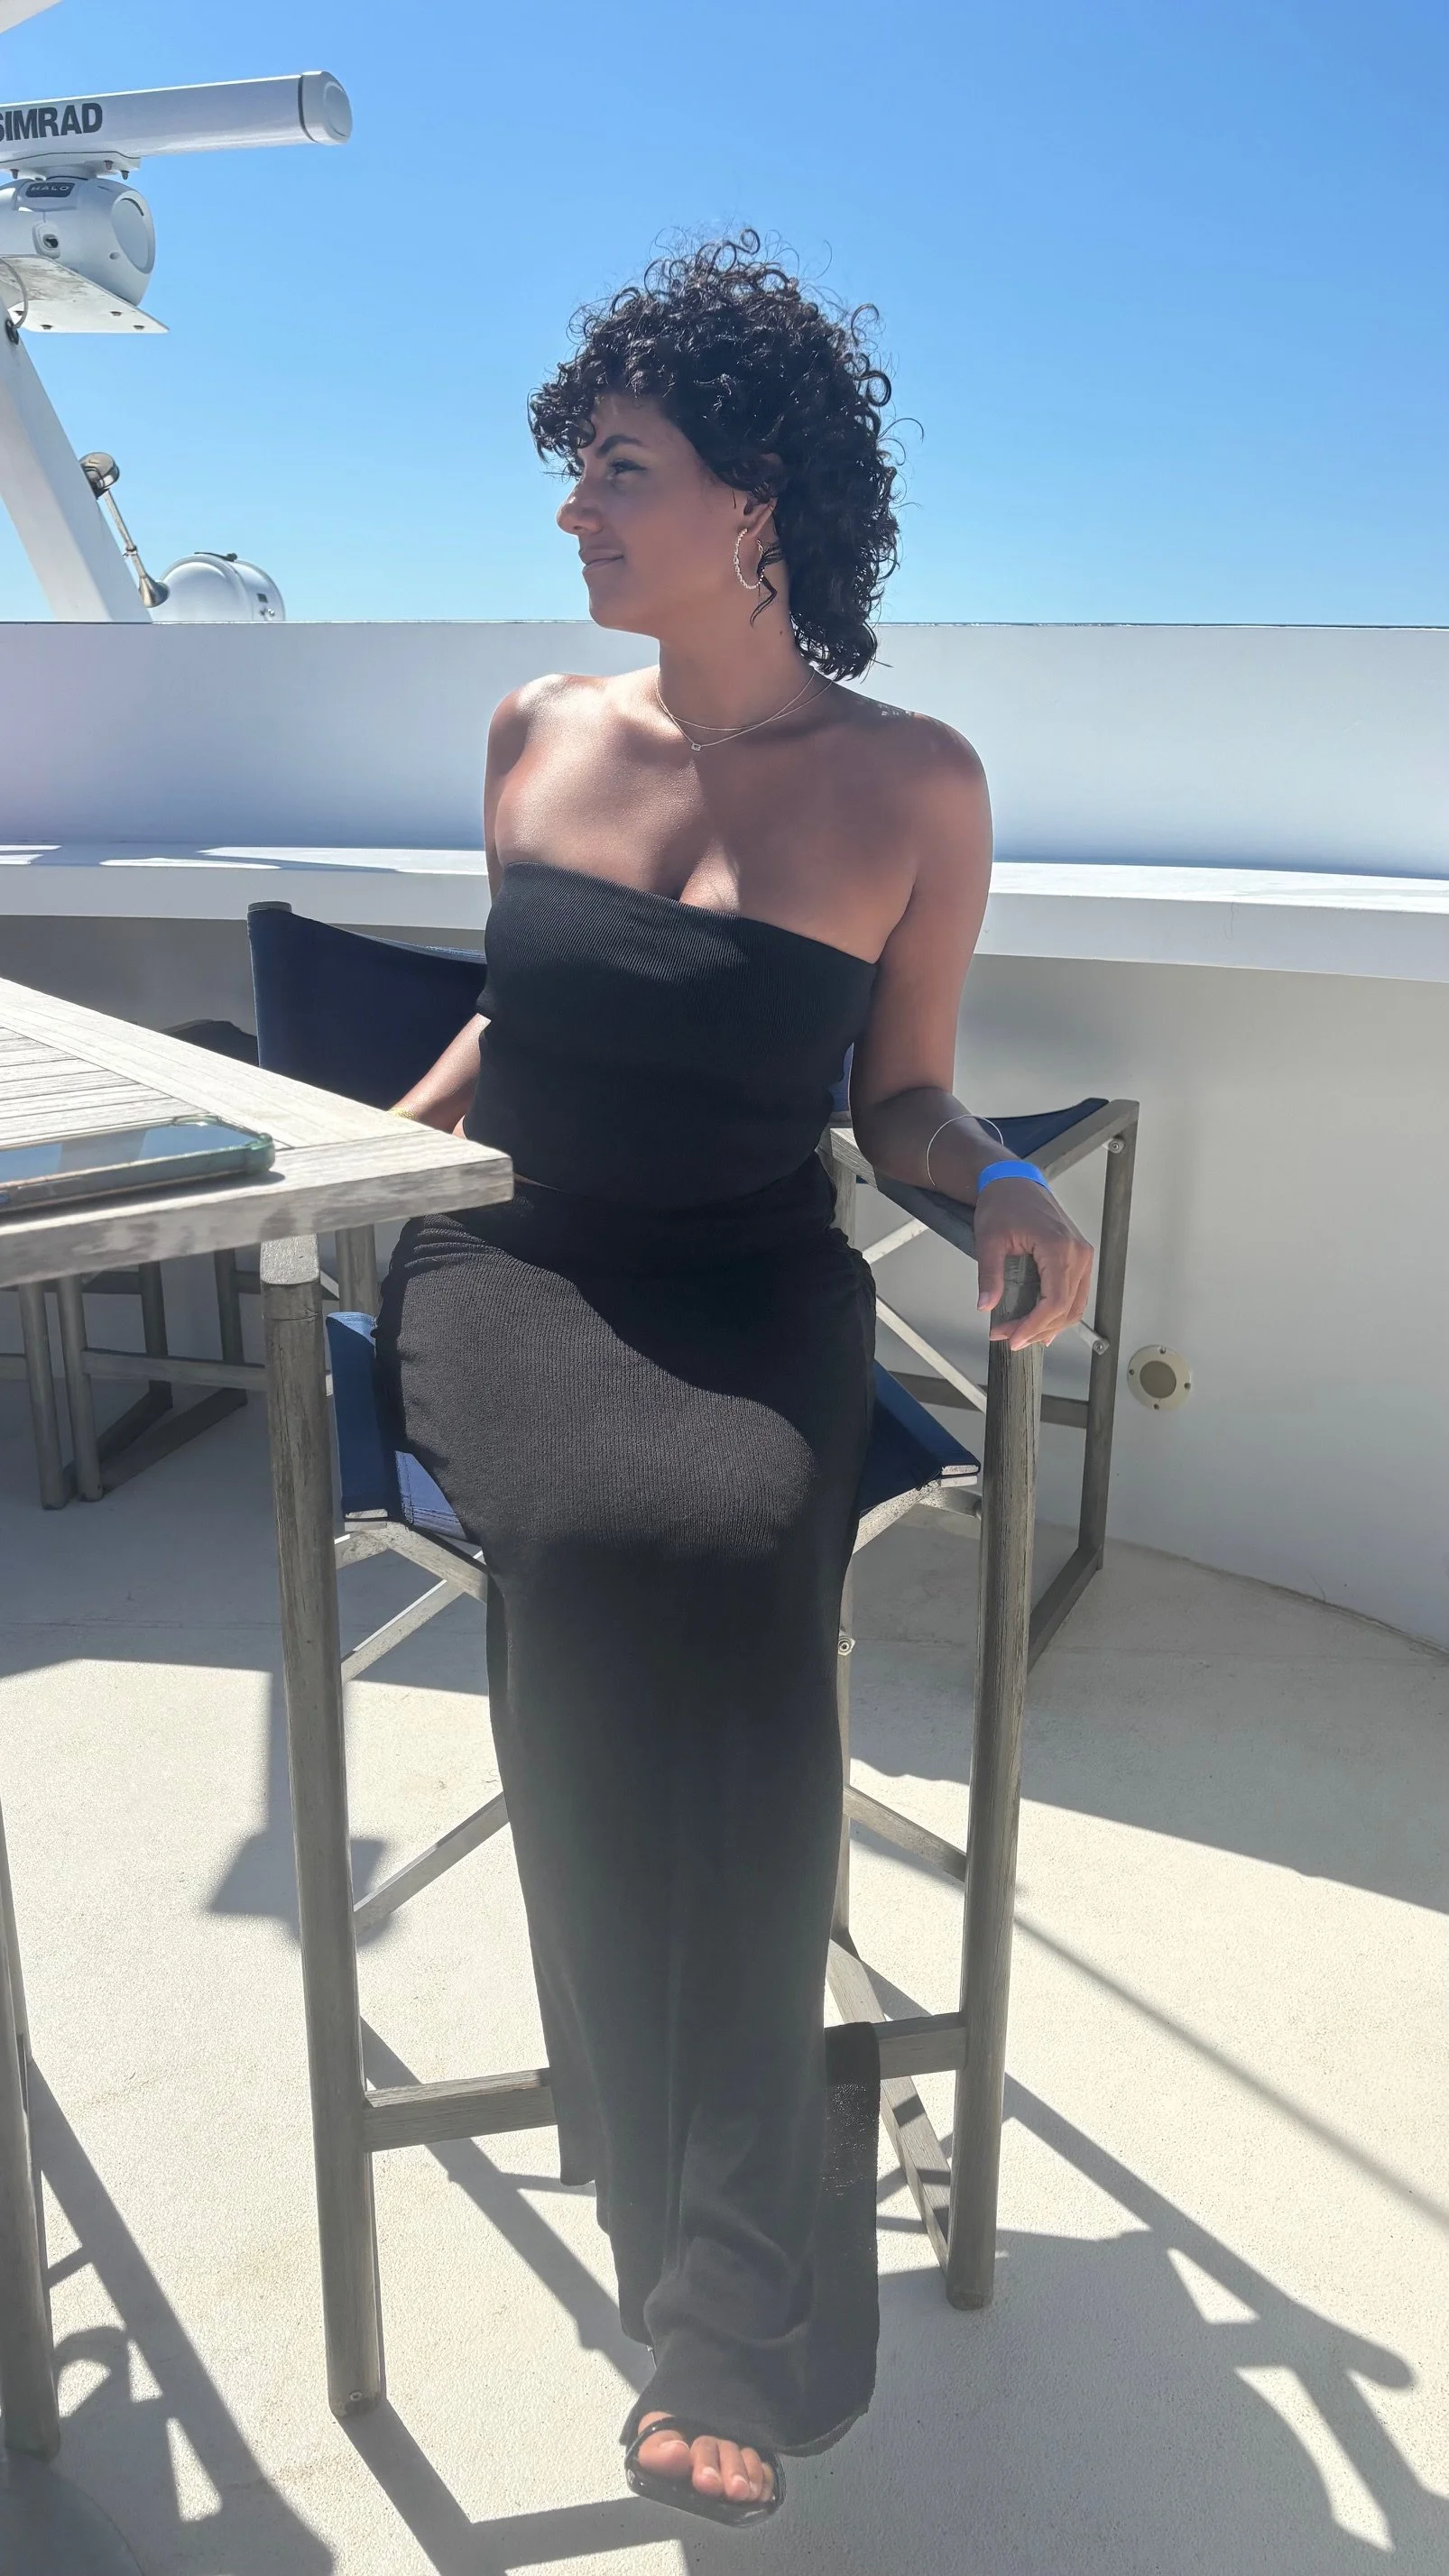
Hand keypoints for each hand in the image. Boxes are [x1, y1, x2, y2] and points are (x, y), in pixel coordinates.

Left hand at [973, 1178, 1093, 1349]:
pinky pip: (1076, 1293)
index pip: (1054, 1302)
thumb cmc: (1003, 1203)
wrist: (1013, 1181)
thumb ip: (990, 1274)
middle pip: (1067, 1308)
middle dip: (1037, 1329)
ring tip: (1022, 1336)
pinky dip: (1060, 1312)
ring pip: (1075, 1305)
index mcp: (1059, 1248)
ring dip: (1051, 1325)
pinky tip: (1042, 1325)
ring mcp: (1082, 1255)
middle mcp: (1078, 1253)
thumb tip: (987, 1306)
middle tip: (1009, 1339)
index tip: (1012, 1339)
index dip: (1034, 1326)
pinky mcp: (1078, 1256)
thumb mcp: (988, 1239)